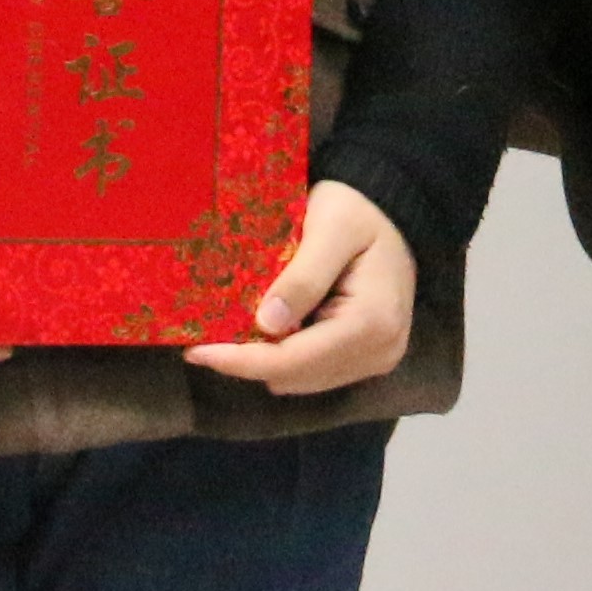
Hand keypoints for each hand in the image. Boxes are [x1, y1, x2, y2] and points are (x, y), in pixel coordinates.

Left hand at [189, 181, 418, 394]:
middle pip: (295, 376)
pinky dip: (283, 356)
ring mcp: (376, 359)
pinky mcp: (367, 358)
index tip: (197, 350)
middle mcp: (380, 351)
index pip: (295, 360)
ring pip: (301, 380)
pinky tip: (264, 329)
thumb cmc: (360, 210)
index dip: (243, 361)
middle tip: (204, 337)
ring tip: (229, 332)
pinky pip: (313, 371)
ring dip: (263, 361)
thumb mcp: (330, 227)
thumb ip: (302, 276)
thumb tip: (266, 325)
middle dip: (248, 361)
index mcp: (373, 322)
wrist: (394, 212)